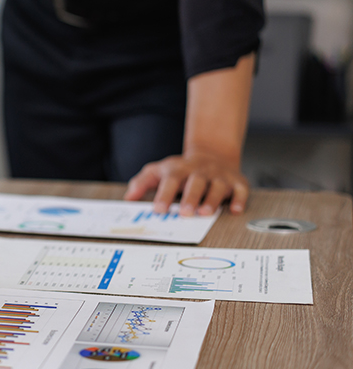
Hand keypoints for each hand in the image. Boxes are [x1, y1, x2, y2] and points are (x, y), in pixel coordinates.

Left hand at [123, 150, 249, 216]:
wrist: (212, 155)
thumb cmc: (181, 170)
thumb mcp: (159, 171)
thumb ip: (142, 182)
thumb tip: (128, 198)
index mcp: (179, 168)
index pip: (170, 179)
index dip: (164, 194)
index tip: (158, 209)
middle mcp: (200, 171)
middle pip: (195, 182)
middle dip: (191, 197)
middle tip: (185, 213)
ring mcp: (219, 175)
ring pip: (217, 186)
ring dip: (212, 200)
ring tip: (205, 214)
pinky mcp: (237, 181)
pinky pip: (241, 189)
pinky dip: (239, 199)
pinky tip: (235, 210)